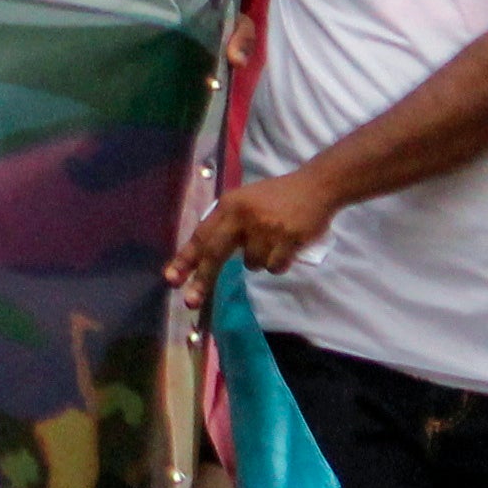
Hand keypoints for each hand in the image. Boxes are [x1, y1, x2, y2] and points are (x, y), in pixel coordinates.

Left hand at [171, 165, 337, 291]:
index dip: (185, 258)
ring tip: (274, 242)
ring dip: (261, 260)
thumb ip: (227, 223)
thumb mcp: (245, 200)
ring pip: (252, 264)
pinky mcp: (288, 239)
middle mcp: (243, 216)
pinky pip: (275, 267)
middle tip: (190, 301)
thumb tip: (204, 255)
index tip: (171, 279)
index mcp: (228, 205)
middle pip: (215, 254)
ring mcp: (266, 228)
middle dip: (202, 280)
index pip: (201, 235)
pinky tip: (288, 247)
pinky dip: (280, 263)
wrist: (316, 186)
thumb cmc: (278, 195)